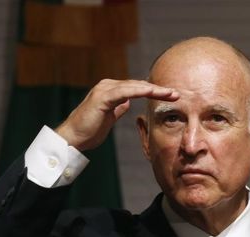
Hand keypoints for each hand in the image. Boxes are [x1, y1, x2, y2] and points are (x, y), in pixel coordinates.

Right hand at [56, 79, 179, 150]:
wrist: (73, 138)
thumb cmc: (89, 131)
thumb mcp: (108, 118)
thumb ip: (117, 109)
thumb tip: (127, 103)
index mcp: (110, 91)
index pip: (136, 89)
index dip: (153, 92)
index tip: (169, 96)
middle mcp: (107, 86)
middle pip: (138, 85)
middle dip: (158, 89)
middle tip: (176, 93)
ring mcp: (104, 90)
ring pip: (135, 86)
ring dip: (154, 89)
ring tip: (171, 93)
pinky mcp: (103, 97)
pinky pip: (126, 91)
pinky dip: (141, 91)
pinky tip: (154, 92)